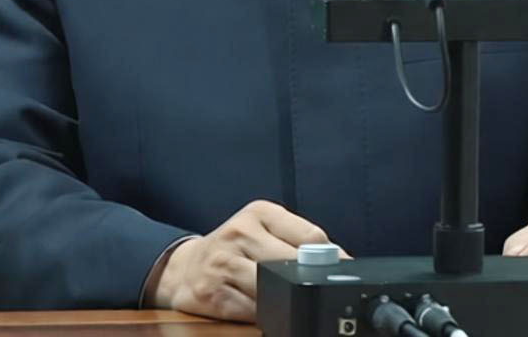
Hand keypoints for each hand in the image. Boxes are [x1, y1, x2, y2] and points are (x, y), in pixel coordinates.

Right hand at [146, 200, 342, 321]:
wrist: (185, 268)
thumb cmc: (235, 249)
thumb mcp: (263, 229)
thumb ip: (296, 239)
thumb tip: (340, 260)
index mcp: (259, 212)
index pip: (310, 235)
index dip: (332, 259)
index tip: (342, 271)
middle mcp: (239, 233)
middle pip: (293, 264)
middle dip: (309, 281)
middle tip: (318, 291)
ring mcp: (223, 264)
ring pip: (273, 289)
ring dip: (287, 300)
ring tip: (288, 299)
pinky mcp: (212, 294)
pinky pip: (252, 310)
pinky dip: (265, 314)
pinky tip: (265, 308)